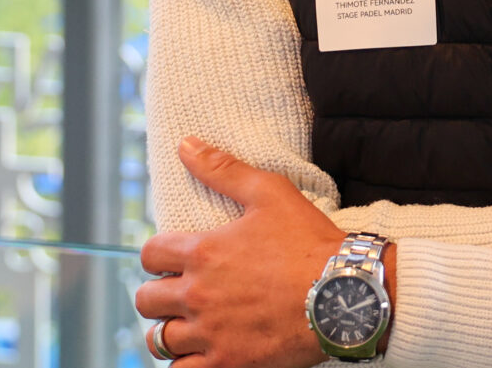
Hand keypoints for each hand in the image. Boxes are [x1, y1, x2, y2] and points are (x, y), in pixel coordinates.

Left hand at [136, 138, 371, 367]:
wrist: (344, 293)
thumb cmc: (309, 242)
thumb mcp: (270, 193)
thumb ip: (223, 169)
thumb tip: (186, 145)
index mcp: (203, 252)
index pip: (150, 255)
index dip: (157, 255)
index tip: (171, 260)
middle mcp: (197, 294)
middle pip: (146, 300)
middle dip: (158, 294)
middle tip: (178, 294)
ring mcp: (210, 333)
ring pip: (159, 340)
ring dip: (169, 332)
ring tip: (186, 326)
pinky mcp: (228, 363)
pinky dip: (184, 365)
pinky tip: (198, 355)